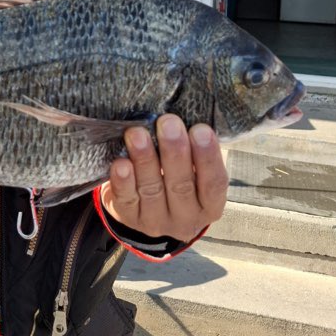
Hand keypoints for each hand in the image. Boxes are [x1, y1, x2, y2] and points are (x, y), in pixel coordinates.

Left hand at [100, 114, 227, 243]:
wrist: (147, 210)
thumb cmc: (178, 179)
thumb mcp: (194, 171)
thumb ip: (194, 151)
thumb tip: (187, 114)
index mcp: (210, 205)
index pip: (214, 183)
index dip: (208, 157)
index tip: (200, 129)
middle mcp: (186, 218)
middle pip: (181, 186)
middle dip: (174, 152)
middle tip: (168, 123)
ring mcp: (156, 222)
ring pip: (152, 190)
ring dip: (145, 160)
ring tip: (138, 134)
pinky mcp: (130, 219)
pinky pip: (126, 199)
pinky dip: (123, 181)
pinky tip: (121, 163)